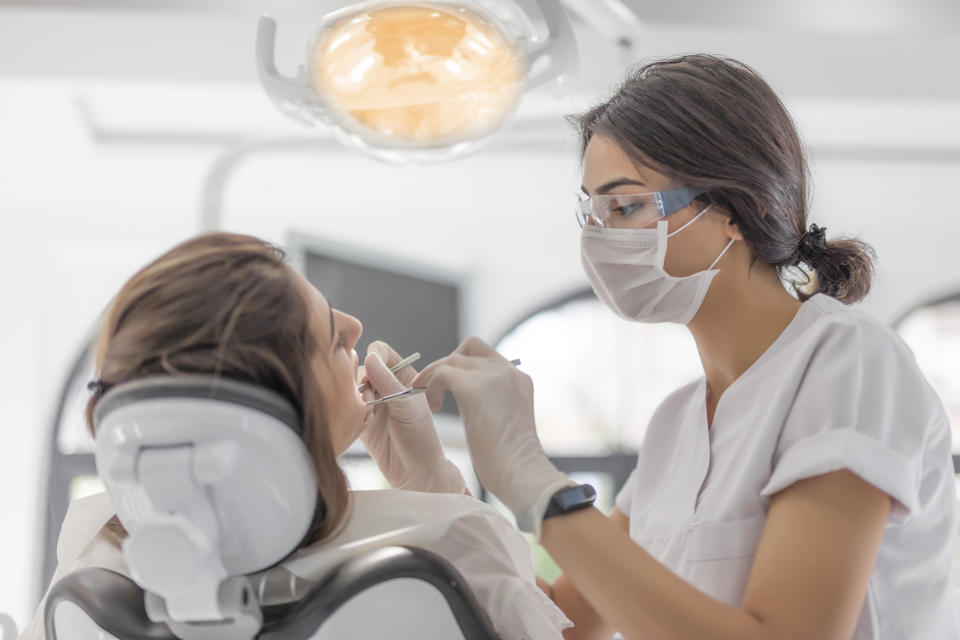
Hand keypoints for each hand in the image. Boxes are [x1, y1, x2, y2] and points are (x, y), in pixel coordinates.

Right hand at [360, 341, 465, 493]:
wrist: (415, 472)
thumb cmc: (420, 437)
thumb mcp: (407, 406)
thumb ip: (387, 382)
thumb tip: (369, 357)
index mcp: (403, 375)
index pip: (381, 352)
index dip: (373, 358)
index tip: (371, 373)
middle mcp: (386, 385)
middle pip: (361, 367)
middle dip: (362, 381)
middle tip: (370, 399)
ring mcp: (372, 402)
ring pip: (351, 387)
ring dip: (357, 399)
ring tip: (370, 416)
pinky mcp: (360, 418)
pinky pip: (347, 406)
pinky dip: (353, 413)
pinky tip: (365, 426)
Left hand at [412, 337, 572, 538]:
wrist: (522, 473)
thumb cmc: (513, 462)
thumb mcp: (508, 422)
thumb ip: (497, 404)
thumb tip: (478, 407)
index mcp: (519, 379)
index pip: (487, 355)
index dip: (465, 366)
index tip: (450, 387)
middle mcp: (508, 371)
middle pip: (470, 347)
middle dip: (447, 364)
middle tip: (436, 389)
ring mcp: (493, 376)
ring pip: (452, 358)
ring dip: (434, 375)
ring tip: (430, 401)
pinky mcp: (474, 388)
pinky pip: (442, 373)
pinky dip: (430, 386)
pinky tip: (433, 407)